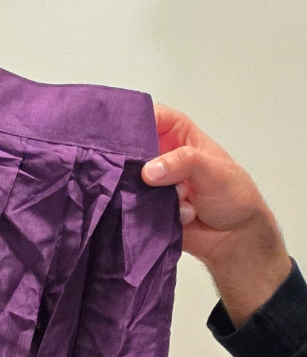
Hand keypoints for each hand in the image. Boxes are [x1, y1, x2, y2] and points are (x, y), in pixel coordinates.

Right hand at [143, 104, 291, 326]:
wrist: (234, 238)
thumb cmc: (233, 195)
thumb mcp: (214, 171)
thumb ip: (183, 163)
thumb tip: (148, 171)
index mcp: (179, 136)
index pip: (153, 118)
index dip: (136, 121)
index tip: (122, 137)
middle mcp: (162, 158)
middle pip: (134, 152)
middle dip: (134, 165)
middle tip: (142, 177)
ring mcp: (154, 186)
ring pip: (132, 183)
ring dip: (150, 195)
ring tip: (180, 201)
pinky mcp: (149, 210)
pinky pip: (137, 209)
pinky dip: (155, 214)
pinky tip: (180, 218)